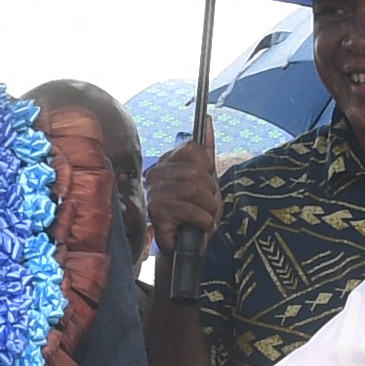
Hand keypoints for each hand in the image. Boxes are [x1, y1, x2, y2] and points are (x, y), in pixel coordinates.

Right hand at [142, 131, 220, 257]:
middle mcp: (156, 174)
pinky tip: (200, 225)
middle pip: (195, 171)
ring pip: (195, 190)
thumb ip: (206, 151)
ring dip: (209, 208)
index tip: (208, 181)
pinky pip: (190, 209)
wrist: (187, 246)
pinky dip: (204, 220)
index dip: (208, 166)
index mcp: (167, 163)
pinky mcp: (157, 212)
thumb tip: (208, 119)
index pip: (192, 148)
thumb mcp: (207, 180)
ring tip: (205, 217)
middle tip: (207, 205)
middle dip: (211, 192)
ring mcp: (154, 193)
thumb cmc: (196, 213)